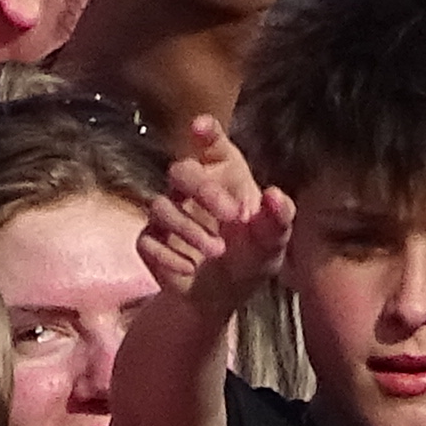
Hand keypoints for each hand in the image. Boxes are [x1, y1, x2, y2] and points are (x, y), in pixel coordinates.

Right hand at [140, 117, 289, 310]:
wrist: (225, 298)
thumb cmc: (250, 258)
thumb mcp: (272, 242)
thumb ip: (279, 218)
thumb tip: (274, 196)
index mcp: (224, 175)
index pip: (211, 145)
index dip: (205, 132)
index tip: (201, 128)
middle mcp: (191, 188)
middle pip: (181, 170)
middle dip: (204, 190)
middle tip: (233, 216)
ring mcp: (168, 213)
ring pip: (161, 206)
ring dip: (189, 229)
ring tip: (217, 251)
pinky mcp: (151, 241)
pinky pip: (147, 240)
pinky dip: (168, 256)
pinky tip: (189, 268)